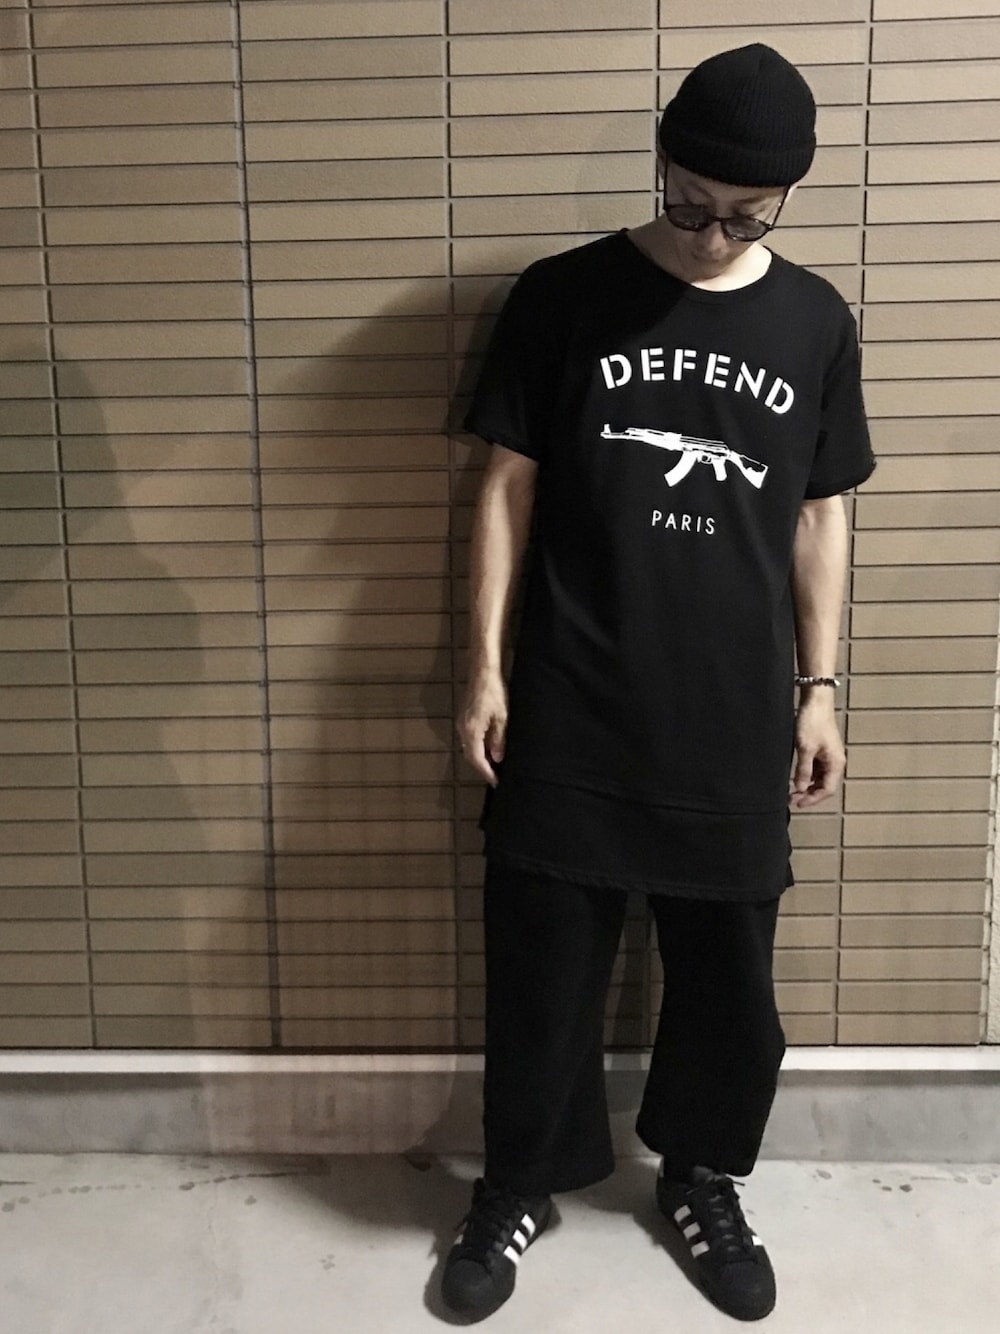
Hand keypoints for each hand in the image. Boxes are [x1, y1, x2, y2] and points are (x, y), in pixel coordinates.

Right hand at [456, 669, 507, 787]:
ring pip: (469, 747)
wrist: (482, 672)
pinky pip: (470, 738)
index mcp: (472, 730)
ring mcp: (461, 723)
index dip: (486, 772)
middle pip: (470, 756)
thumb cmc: (494, 692)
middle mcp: (463, 729)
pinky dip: (478, 747)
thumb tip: (498, 758)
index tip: (496, 782)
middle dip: (483, 768)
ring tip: (495, 766)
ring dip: (480, 758)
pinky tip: (490, 748)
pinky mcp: (464, 718)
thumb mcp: (502, 717)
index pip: (477, 759)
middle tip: (496, 777)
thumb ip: (499, 739)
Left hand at [789, 698, 844, 809]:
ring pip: (819, 778)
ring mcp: (828, 756)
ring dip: (807, 786)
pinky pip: (815, 769)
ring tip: (791, 791)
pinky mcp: (821, 750)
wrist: (816, 700)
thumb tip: (799, 788)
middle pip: (824, 785)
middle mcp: (835, 761)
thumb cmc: (812, 722)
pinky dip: (806, 775)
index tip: (798, 803)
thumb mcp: (805, 748)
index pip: (827, 790)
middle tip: (791, 799)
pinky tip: (795, 777)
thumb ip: (803, 770)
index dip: (813, 799)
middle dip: (809, 794)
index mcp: (836, 763)